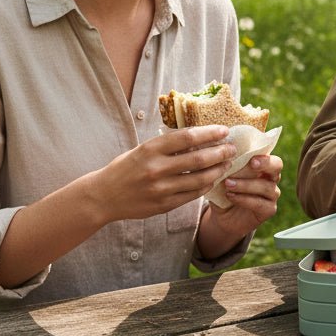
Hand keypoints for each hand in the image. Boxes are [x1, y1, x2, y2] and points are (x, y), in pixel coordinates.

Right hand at [86, 124, 238, 223]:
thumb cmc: (125, 168)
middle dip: (220, 152)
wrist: (103, 196)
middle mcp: (156, 168)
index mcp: (150, 149)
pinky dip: (206, 186)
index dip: (209, 133)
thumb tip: (199, 136)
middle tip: (232, 148)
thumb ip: (167, 145)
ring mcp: (161, 189)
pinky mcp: (163, 205)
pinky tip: (213, 179)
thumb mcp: (142, 149)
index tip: (224, 130)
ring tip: (227, 163)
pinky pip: (192, 195)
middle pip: (198, 159)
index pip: (187, 137)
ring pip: (200, 179)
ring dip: (218, 170)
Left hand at [198, 153, 283, 257]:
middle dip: (265, 163)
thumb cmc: (223, 190)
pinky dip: (244, 199)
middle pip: (277, 165)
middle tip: (251, 164)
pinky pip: (260, 203)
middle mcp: (271, 176)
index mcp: (261, 163)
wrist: (222, 217)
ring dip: (246, 184)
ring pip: (266, 186)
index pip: (268, 149)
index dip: (263, 149)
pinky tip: (230, 196)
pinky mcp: (269, 209)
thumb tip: (220, 151)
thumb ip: (225, 163)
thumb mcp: (222, 175)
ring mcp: (272, 193)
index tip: (251, 154)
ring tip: (228, 184)